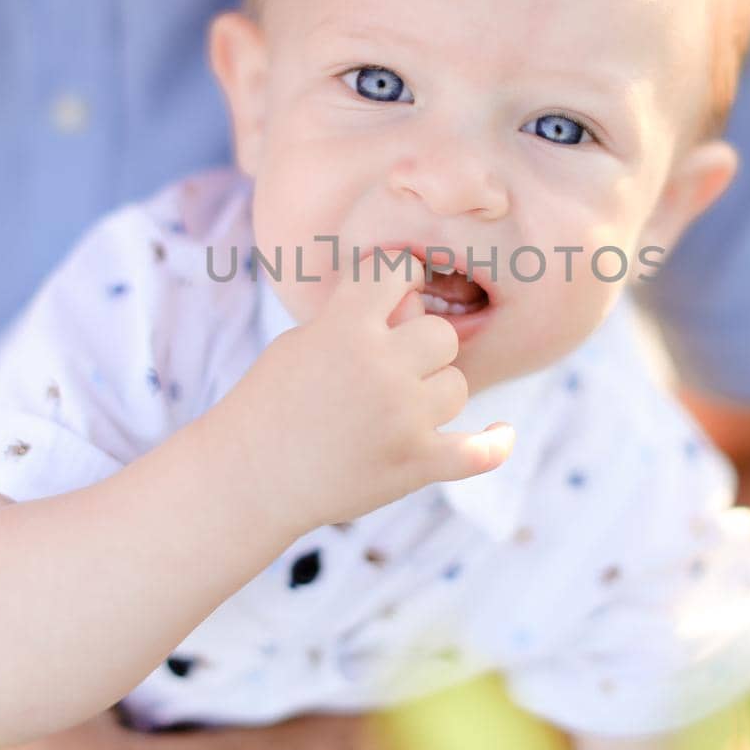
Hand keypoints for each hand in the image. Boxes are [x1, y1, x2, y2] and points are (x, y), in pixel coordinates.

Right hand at [226, 251, 513, 530]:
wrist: (248, 479)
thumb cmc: (271, 403)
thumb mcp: (303, 341)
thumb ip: (360, 316)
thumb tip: (418, 299)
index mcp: (345, 328)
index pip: (398, 270)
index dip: (400, 278)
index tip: (394, 294)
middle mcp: (380, 368)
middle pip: (442, 334)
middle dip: (421, 348)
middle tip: (389, 370)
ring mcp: (402, 418)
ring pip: (456, 387)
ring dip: (433, 395)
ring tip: (395, 412)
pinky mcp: (415, 464)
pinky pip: (477, 453)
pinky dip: (493, 445)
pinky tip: (502, 433)